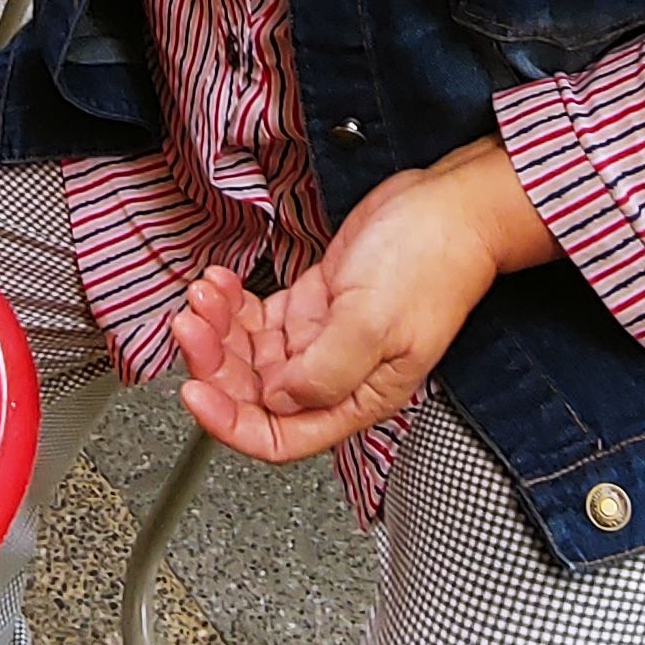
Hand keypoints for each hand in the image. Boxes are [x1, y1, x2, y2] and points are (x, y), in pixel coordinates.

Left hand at [168, 147, 550, 462]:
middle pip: (254, 393)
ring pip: (250, 354)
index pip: (281, 437)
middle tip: (191, 324)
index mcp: (357, 397)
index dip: (231, 423)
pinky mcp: (314, 304)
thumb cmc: (432, 261)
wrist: (452, 207)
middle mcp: (335, 375)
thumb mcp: (374, 322)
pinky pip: (258, 319)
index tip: (196, 393)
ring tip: (205, 294)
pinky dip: (232, 304)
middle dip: (215, 362)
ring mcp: (321, 339)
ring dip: (218, 329)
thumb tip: (277, 402)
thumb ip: (323, 373)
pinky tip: (221, 284)